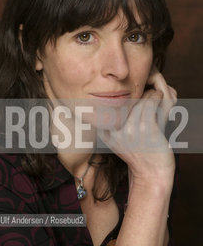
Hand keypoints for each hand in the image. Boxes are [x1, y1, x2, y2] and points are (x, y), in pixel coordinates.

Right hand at [100, 65, 176, 187]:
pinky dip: (156, 96)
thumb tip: (121, 91)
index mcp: (104, 129)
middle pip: (124, 97)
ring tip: (155, 95)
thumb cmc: (140, 150)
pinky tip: (159, 98)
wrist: (152, 174)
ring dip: (150, 93)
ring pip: (139, 98)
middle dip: (138, 89)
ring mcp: (129, 129)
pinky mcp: (145, 129)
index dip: (120, 91)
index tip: (133, 88)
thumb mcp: (123, 133)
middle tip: (148, 88)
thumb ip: (120, 113)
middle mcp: (113, 128)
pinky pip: (151, 101)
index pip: (106, 101)